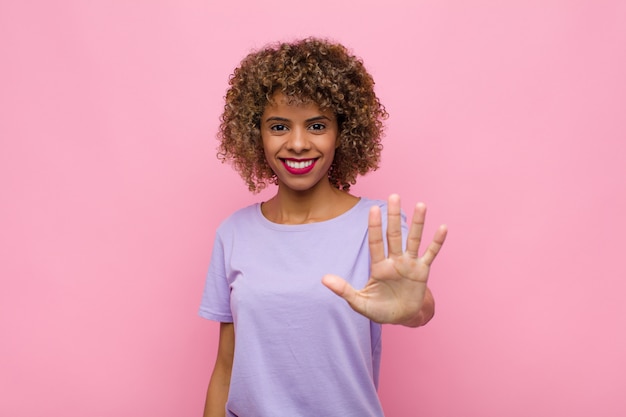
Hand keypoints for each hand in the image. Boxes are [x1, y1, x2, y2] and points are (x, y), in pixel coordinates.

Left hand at [322, 194, 446, 326]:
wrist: (402, 318)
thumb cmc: (379, 310)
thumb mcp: (359, 302)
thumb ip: (343, 290)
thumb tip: (323, 279)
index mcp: (378, 266)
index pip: (376, 242)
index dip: (375, 226)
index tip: (373, 208)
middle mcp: (394, 261)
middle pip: (394, 235)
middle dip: (393, 216)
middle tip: (393, 195)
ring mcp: (409, 264)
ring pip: (413, 240)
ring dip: (418, 223)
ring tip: (421, 205)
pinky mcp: (422, 271)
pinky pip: (430, 254)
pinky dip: (437, 242)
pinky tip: (442, 228)